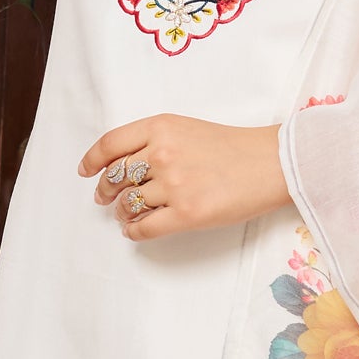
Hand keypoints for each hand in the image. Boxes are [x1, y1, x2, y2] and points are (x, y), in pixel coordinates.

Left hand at [79, 117, 289, 240]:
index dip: (92, 160)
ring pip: (128, 204)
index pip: (111, 145)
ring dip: (123, 212)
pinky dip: (134, 231)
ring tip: (128, 214)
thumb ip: (155, 141)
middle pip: (115, 177)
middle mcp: (162, 153)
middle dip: (105, 191)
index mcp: (161, 127)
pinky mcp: (187, 214)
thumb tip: (121, 169)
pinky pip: (144, 228)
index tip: (86, 171)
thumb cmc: (233, 147)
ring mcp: (174, 185)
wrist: (272, 163)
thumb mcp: (187, 129)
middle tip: (106, 198)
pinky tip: (136, 230)